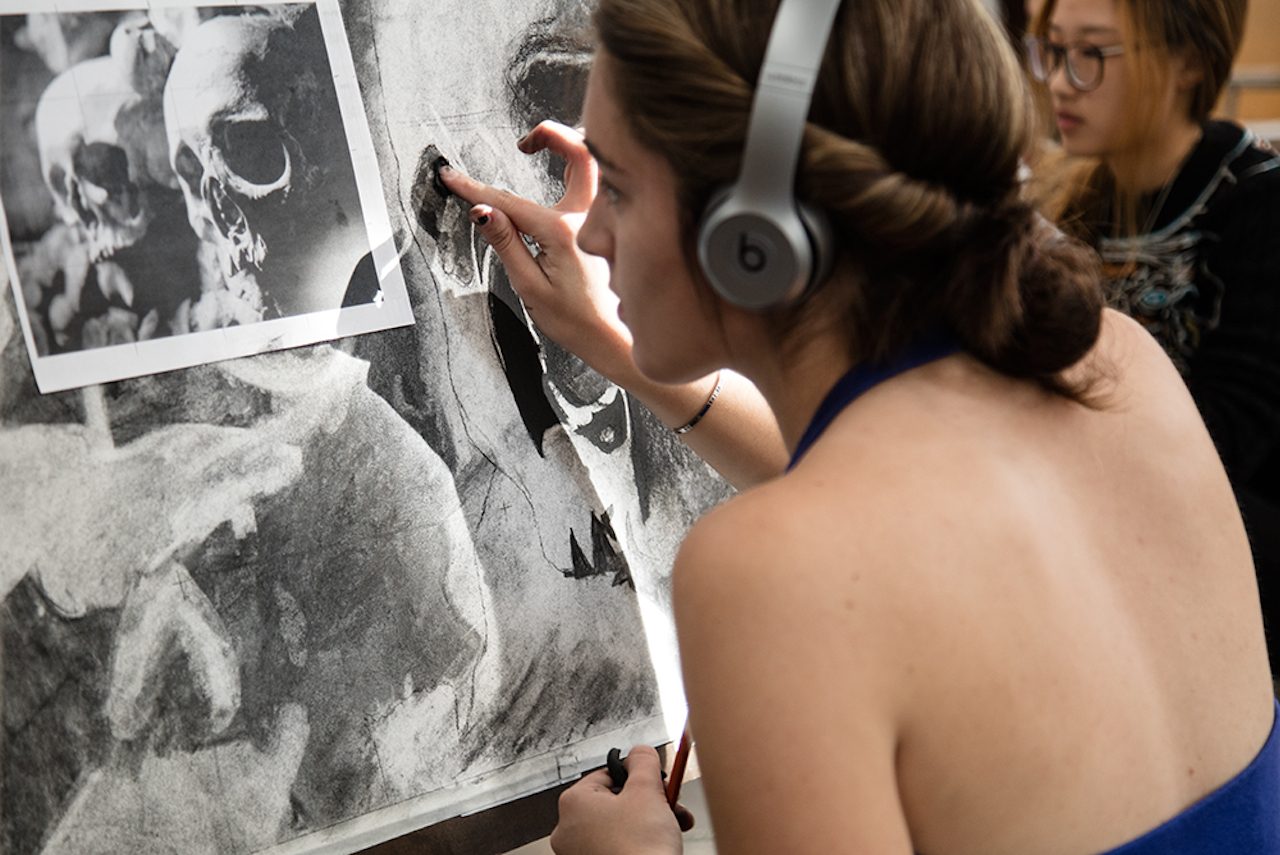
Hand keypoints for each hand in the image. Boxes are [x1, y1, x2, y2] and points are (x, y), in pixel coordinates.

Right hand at [439, 122, 636, 384]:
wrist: (616, 340)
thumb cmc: (576, 321)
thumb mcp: (531, 287)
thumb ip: (506, 244)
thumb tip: (481, 210)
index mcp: (563, 232)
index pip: (510, 201)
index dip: (475, 188)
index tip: (451, 176)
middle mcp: (589, 216)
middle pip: (580, 151)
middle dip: (549, 135)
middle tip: (524, 143)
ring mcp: (606, 217)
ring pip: (597, 163)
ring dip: (572, 146)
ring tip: (543, 150)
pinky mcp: (615, 223)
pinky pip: (602, 182)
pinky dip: (586, 167)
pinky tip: (568, 175)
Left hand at [550, 744, 691, 854]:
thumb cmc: (639, 848)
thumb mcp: (647, 790)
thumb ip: (643, 761)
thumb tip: (640, 752)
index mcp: (573, 802)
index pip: (608, 774)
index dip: (639, 776)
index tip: (657, 783)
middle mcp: (569, 828)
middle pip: (616, 801)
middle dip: (649, 801)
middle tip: (670, 804)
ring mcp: (579, 852)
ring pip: (619, 825)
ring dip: (649, 821)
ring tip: (672, 826)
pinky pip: (617, 846)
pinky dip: (638, 842)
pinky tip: (658, 845)